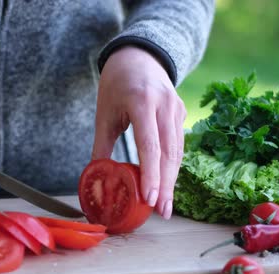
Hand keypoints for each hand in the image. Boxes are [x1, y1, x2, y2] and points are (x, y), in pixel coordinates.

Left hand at [92, 46, 185, 219]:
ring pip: (178, 151)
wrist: (139, 56)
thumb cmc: (116, 84)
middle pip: (169, 153)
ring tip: (165, 207)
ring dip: (172, 180)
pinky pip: (178, 144)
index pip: (150, 145)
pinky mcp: (181, 112)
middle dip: (166, 186)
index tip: (150, 199)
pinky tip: (167, 185)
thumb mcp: (104, 113)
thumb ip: (101, 146)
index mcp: (142, 102)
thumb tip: (97, 177)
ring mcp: (177, 108)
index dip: (151, 175)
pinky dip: (172, 166)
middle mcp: (165, 105)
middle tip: (162, 212)